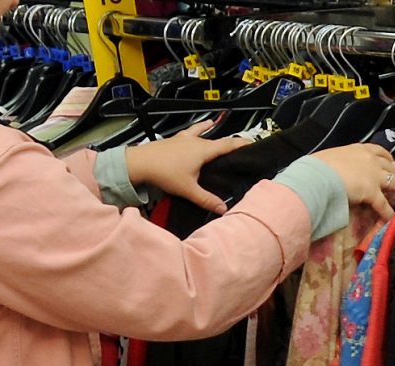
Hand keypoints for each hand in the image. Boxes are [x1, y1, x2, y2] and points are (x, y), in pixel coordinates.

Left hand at [125, 121, 250, 213]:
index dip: (243, 145)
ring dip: (214, 134)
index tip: (254, 145)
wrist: (139, 163)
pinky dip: (198, 129)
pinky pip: (191, 132)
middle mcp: (197, 141)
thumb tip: (223, 209)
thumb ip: (206, 200)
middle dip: (231, 143)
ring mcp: (185, 138)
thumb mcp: (188, 190)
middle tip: (241, 149)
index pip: (229, 145)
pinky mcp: (175, 140)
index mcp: (204, 150)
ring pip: (204, 134)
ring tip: (219, 131)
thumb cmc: (165, 174)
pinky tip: (200, 127)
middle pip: (219, 140)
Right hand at [311, 144, 394, 222]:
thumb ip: (337, 162)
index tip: (393, 161)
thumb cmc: (317, 166)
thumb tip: (330, 167)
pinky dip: (388, 212)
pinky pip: (383, 204)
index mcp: (359, 150)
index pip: (379, 151)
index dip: (388, 158)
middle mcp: (371, 161)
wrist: (317, 177)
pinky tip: (393, 217)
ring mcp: (373, 176)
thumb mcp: (329, 158)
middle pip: (393, 166)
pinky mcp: (372, 193)